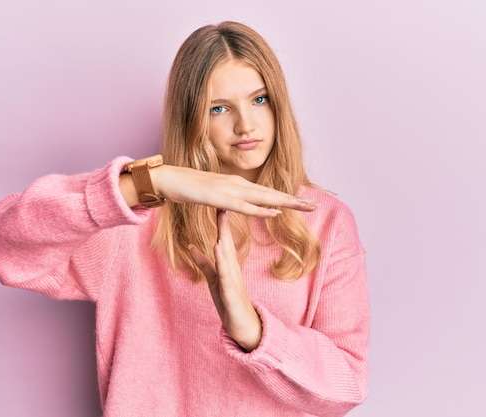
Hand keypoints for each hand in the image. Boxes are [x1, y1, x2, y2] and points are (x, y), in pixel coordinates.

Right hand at [153, 165, 316, 216]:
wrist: (170, 179)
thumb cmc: (191, 188)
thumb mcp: (215, 196)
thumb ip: (229, 201)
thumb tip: (240, 206)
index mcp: (238, 185)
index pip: (267, 193)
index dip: (287, 198)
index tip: (304, 204)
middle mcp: (238, 184)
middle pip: (271, 194)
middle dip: (294, 201)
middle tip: (315, 206)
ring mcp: (229, 189)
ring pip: (263, 198)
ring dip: (284, 203)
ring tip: (303, 207)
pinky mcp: (219, 197)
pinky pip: (242, 206)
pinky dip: (259, 210)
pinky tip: (273, 212)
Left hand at [189, 210, 261, 350]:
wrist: (245, 327)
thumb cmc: (229, 302)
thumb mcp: (214, 279)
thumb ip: (203, 263)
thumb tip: (191, 246)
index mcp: (228, 264)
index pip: (223, 238)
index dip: (220, 221)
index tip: (217, 201)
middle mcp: (233, 269)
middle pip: (227, 242)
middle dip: (224, 223)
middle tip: (222, 201)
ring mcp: (233, 281)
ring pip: (227, 257)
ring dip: (223, 240)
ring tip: (219, 222)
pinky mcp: (231, 294)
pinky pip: (226, 276)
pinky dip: (222, 263)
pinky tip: (218, 251)